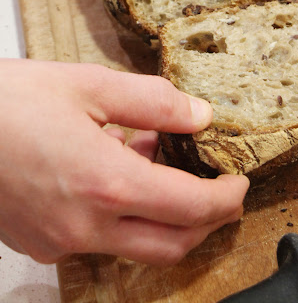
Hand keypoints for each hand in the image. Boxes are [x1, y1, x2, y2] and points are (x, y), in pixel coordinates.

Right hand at [0, 59, 248, 264]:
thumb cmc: (9, 101)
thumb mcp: (87, 84)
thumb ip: (152, 102)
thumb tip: (200, 114)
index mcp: (104, 182)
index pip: (191, 208)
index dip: (225, 198)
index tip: (239, 182)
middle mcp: (84, 226)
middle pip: (171, 244)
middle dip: (206, 220)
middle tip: (219, 189)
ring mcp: (59, 242)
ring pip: (135, 247)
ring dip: (163, 217)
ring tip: (156, 163)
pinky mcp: (40, 244)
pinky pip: (98, 242)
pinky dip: (122, 216)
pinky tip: (112, 173)